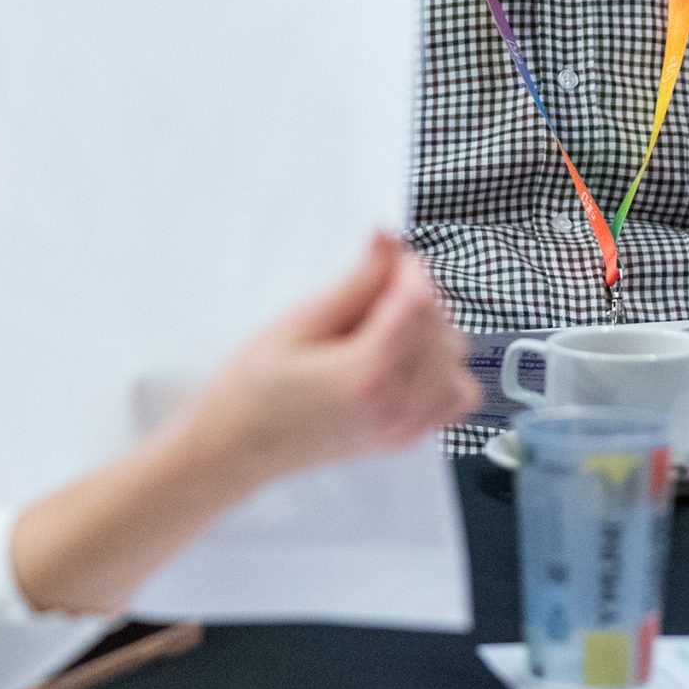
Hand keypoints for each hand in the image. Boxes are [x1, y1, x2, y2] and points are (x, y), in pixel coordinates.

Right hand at [170, 235, 478, 492]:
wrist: (233, 448)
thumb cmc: (250, 389)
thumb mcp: (297, 323)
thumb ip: (354, 282)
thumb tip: (388, 240)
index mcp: (367, 374)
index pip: (420, 303)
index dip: (408, 270)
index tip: (385, 259)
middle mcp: (395, 405)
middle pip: (443, 328)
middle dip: (417, 298)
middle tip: (373, 291)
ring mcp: (404, 427)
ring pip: (456, 359)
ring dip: (432, 331)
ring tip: (385, 326)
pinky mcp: (404, 437)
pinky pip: (455, 397)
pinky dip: (443, 370)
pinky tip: (407, 357)